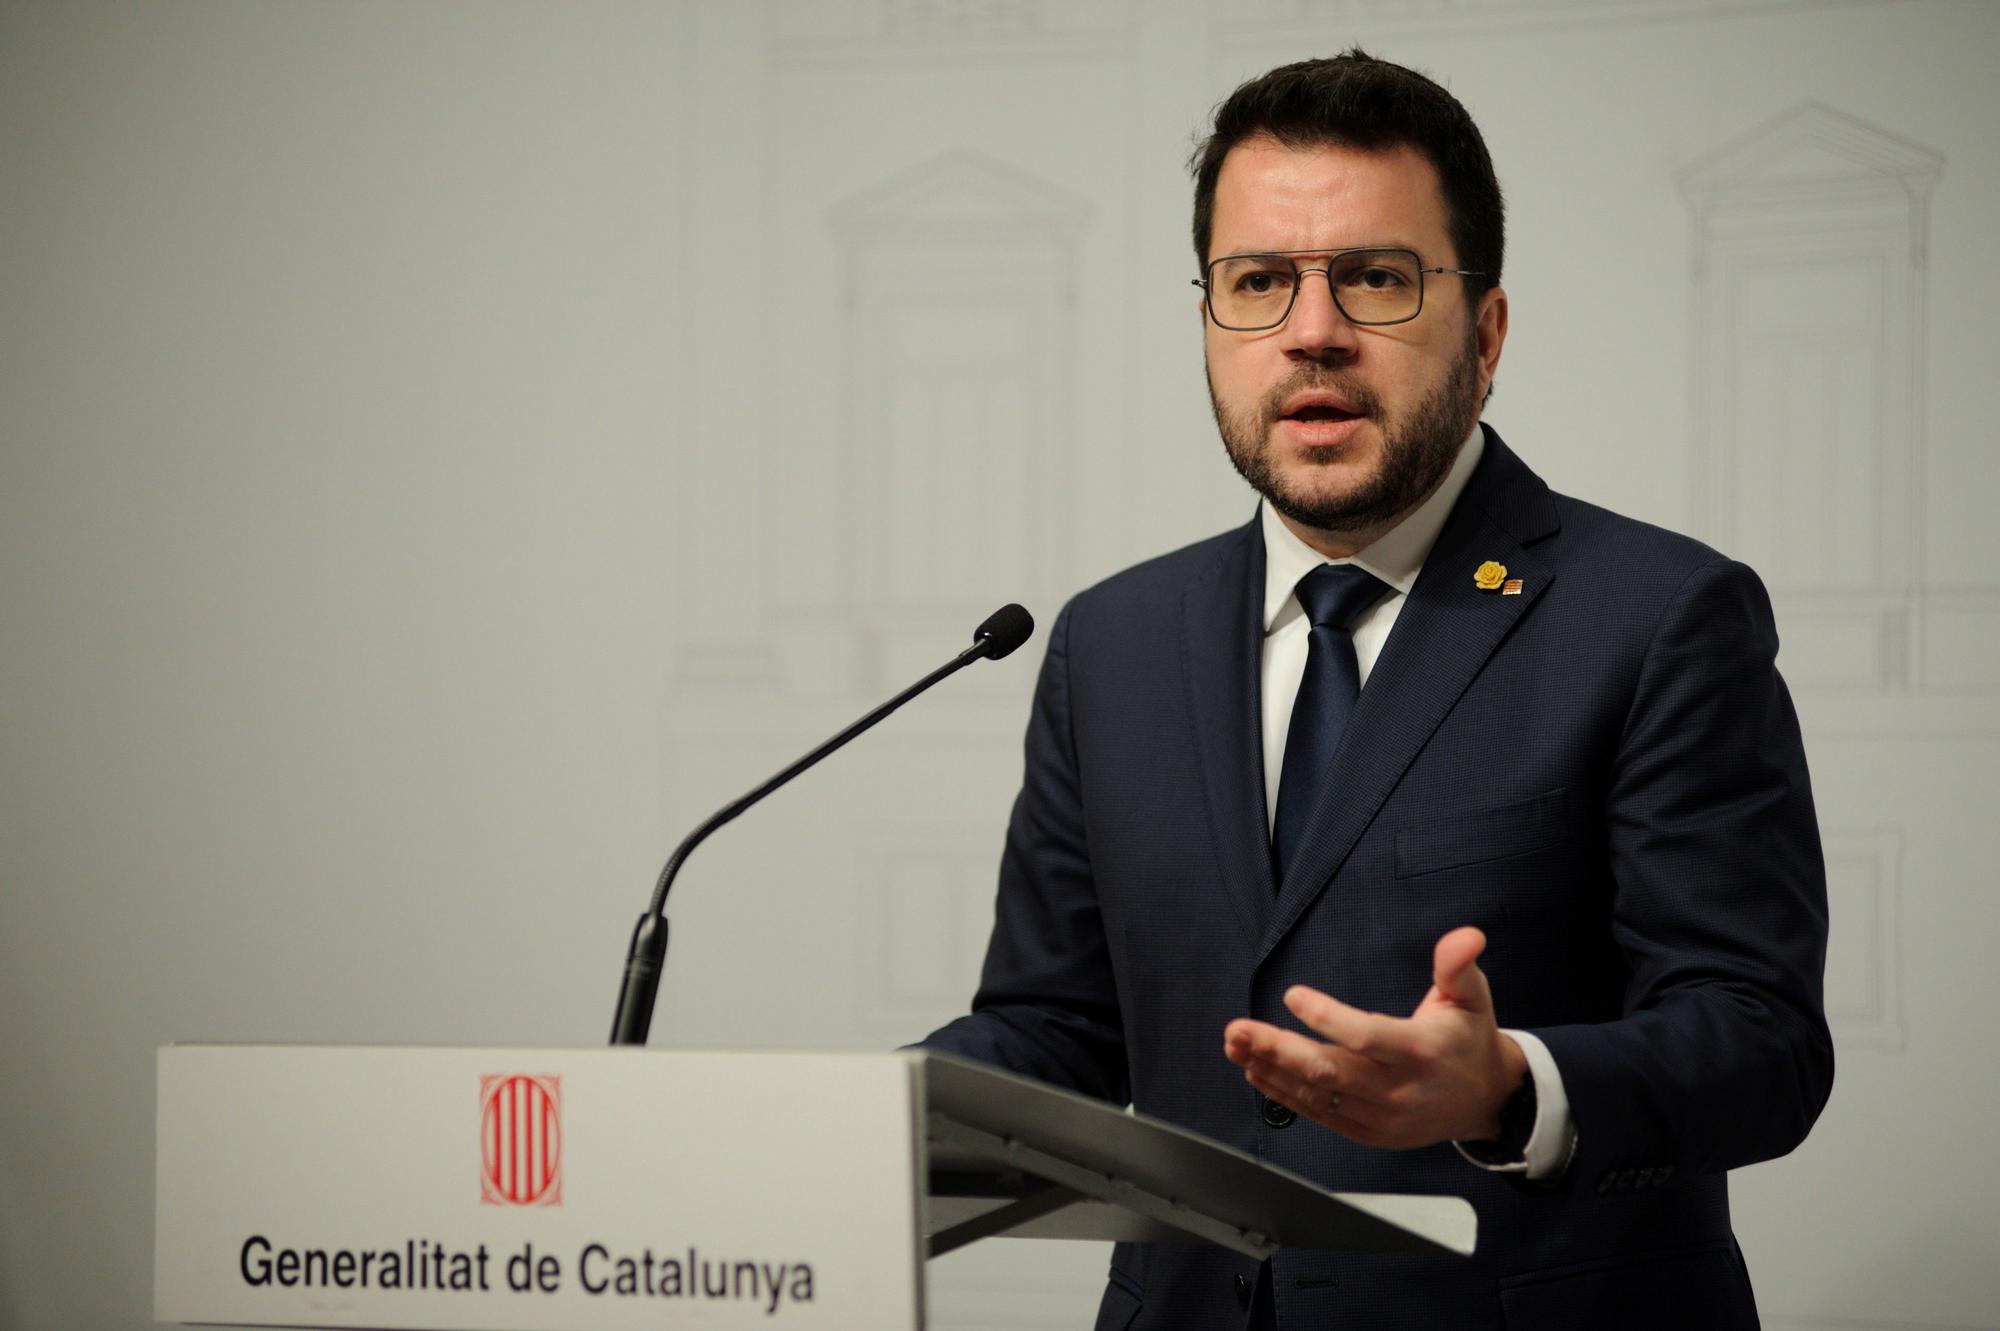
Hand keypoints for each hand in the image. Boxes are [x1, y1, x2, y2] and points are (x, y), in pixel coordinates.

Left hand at [1222, 926, 1527, 1148]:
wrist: (1484, 1101)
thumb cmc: (1468, 1040)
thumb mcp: (1472, 996)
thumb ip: (1458, 965)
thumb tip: (1465, 936)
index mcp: (1420, 1051)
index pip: (1366, 1037)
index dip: (1326, 1018)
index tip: (1292, 995)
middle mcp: (1398, 1089)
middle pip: (1329, 1071)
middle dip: (1278, 1049)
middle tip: (1238, 1029)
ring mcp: (1381, 1116)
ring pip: (1317, 1095)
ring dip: (1270, 1069)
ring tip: (1236, 1044)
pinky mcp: (1368, 1132)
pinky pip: (1319, 1114)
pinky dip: (1283, 1093)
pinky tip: (1257, 1071)